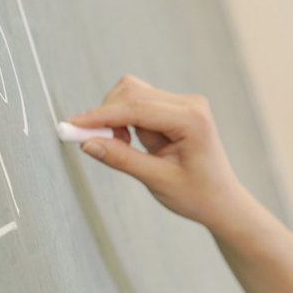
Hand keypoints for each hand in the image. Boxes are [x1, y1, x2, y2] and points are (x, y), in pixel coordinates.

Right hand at [68, 75, 250, 231]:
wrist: (221, 200)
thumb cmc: (197, 194)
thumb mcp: (157, 180)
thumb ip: (122, 159)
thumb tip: (87, 143)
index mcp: (192, 119)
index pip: (137, 107)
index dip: (101, 116)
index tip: (72, 126)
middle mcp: (190, 104)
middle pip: (132, 92)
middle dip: (107, 116)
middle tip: (99, 145)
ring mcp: (184, 104)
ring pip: (132, 95)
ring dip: (117, 118)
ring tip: (125, 148)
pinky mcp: (175, 109)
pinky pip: (139, 104)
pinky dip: (125, 120)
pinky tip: (132, 143)